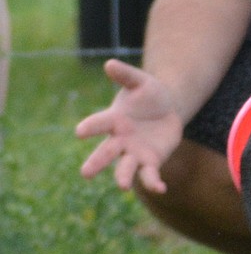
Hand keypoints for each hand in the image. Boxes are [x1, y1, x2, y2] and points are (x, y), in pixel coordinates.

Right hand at [75, 59, 183, 193]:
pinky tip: (161, 189)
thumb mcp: (140, 81)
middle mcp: (120, 140)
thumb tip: (109, 64)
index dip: (90, 127)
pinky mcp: (151, 161)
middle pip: (106, 153)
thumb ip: (126, 75)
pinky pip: (150, 175)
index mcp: (114, 120)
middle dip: (96, 162)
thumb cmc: (148, 94)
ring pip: (125, 168)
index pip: (99, 124)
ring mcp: (134, 152)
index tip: (79, 132)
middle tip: (85, 173)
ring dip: (123, 177)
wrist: (168, 109)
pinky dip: (153, 183)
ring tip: (123, 186)